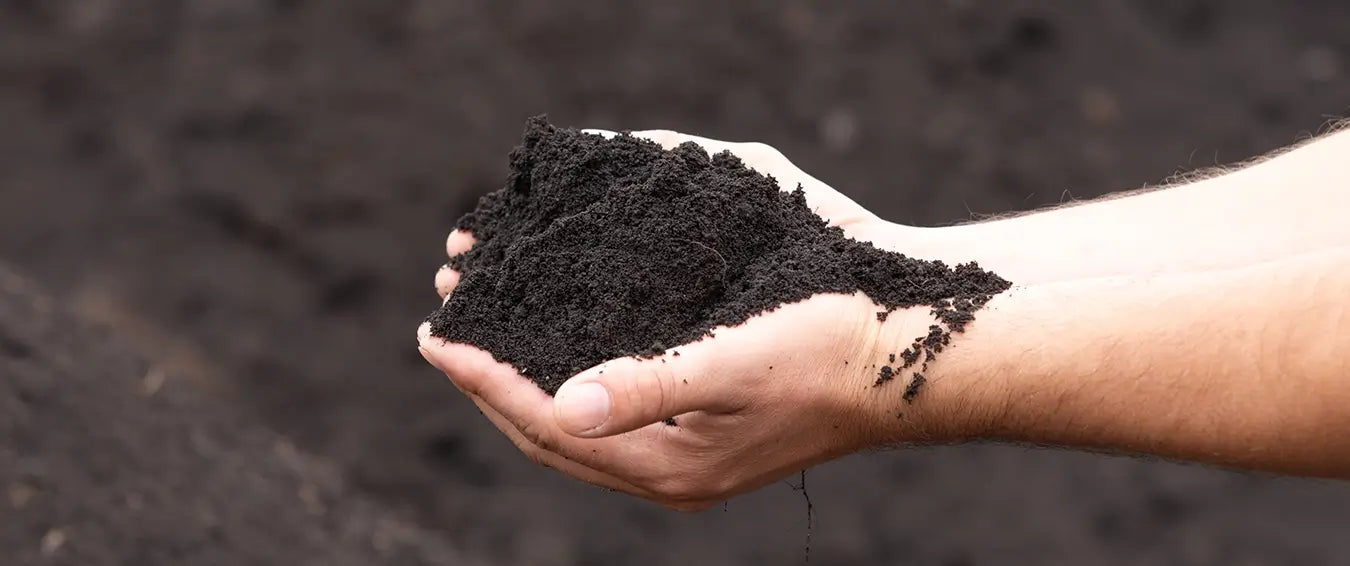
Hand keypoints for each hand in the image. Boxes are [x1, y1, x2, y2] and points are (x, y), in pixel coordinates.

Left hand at [419, 131, 969, 509]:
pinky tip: (558, 345)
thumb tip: (560, 407)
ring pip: (572, 427)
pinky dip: (566, 379)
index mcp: (670, 464)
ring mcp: (684, 458)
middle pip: (546, 434)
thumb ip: (650, 386)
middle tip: (443, 323)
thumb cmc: (830, 346)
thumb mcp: (737, 362)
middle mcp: (668, 471)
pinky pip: (605, 414)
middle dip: (488, 379)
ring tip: (483, 329)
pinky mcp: (700, 434)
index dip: (483, 377)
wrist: (907, 355)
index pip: (544, 423)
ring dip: (522, 379)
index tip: (435, 331)